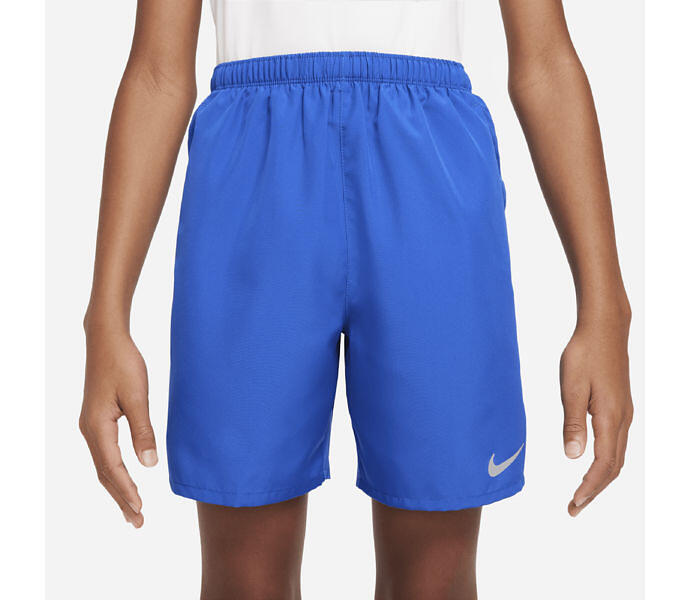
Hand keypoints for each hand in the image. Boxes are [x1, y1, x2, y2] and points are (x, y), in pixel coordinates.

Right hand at [79, 325, 156, 527]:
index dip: (127, 490)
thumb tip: (149, 465)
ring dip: (117, 488)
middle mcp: (89, 430)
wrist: (106, 339)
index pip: (112, 468)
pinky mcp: (96, 420)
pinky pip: (104, 454)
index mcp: (97, 427)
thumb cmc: (123, 363)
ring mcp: (91, 425)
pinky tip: (123, 478)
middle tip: (137, 522)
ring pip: (103, 465)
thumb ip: (143, 430)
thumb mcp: (137, 396)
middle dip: (121, 498)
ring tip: (132, 509)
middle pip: (104, 474)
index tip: (141, 509)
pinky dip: (114, 472)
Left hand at [559, 308, 632, 516]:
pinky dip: (606, 461)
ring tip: (582, 492)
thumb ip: (573, 423)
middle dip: (595, 490)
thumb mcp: (571, 388)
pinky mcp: (620, 406)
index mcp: (610, 418)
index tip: (574, 504)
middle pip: (614, 467)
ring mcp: (624, 413)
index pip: (604, 465)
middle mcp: (622, 419)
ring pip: (617, 456)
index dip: (590, 488)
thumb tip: (572, 456)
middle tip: (575, 507)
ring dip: (601, 477)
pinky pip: (617, 443)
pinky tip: (593, 462)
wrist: (604, 329)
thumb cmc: (584, 354)